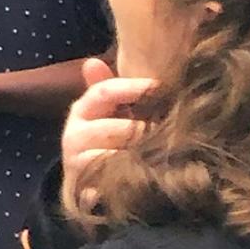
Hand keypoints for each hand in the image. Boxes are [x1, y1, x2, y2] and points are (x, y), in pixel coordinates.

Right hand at [61, 57, 153, 208]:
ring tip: (167, 153)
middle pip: (119, 127)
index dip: (134, 88)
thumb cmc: (105, 142)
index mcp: (81, 111)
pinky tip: (153, 174)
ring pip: (119, 155)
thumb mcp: (105, 113)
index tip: (162, 88)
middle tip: (175, 131)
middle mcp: (74, 135)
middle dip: (148, 131)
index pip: (105, 91)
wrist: (88, 185)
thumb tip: (93, 62)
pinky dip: (136, 176)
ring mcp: (79, 162)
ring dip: (145, 155)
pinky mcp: (87, 186)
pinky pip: (117, 179)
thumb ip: (108, 90)